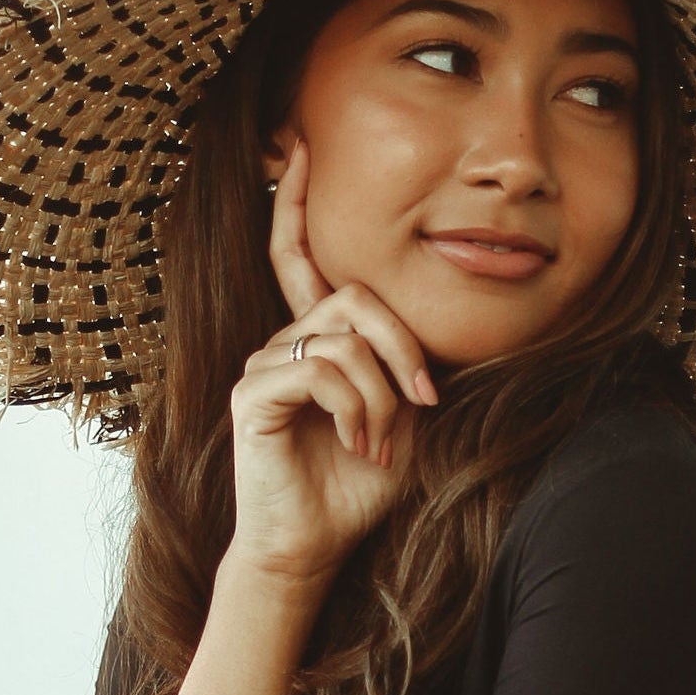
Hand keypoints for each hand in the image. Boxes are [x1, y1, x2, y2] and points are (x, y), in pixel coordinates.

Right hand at [225, 137, 439, 591]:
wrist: (314, 548)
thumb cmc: (357, 489)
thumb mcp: (405, 421)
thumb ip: (411, 369)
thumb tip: (444, 334)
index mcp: (315, 342)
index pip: (299, 257)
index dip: (293, 202)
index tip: (298, 146)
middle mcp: (284, 343)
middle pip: (354, 297)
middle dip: (404, 346)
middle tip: (424, 401)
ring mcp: (263, 367)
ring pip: (344, 338)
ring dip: (382, 395)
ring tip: (379, 443)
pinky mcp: (251, 396)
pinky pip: (319, 371)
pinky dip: (353, 407)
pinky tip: (354, 443)